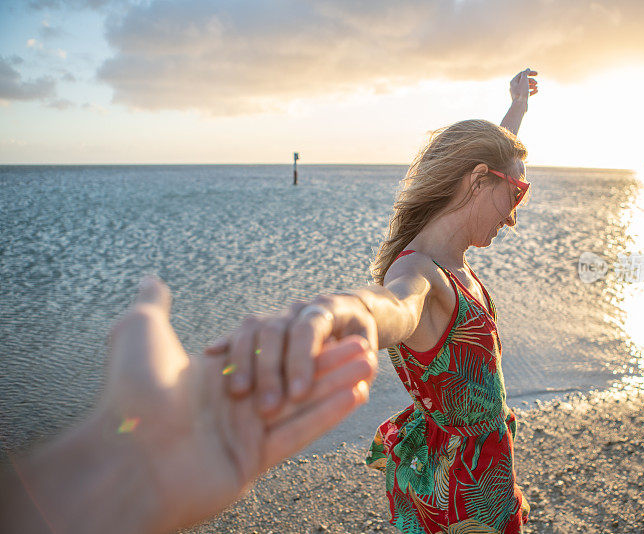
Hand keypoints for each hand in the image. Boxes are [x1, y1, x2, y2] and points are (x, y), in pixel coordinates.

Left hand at [102, 276, 375, 532]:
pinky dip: (327, 413)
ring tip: (369, 362)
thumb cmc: (131, 390)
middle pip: (291, 376)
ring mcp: (242, 434)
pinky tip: (355, 392)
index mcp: (210, 376)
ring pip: (301, 402)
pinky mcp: (253, 461)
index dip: (298, 342)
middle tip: (362, 345)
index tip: (325, 326)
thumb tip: (151, 278)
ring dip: (336, 381)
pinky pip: (297, 433)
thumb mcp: (139, 332)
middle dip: (328, 360)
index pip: (266, 352)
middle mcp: (230, 404)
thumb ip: (153, 304)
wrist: (127, 457)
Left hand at [510, 68, 537, 103]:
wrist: (520, 106)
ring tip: (537, 87)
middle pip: (524, 80)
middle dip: (531, 80)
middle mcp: (514, 87)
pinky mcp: (521, 98)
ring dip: (532, 85)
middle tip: (536, 82)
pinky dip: (532, 91)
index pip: (522, 74)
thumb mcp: (524, 80)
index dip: (530, 72)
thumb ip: (525, 73)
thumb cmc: (521, 93)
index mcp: (513, 81)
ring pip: (526, 86)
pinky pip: (526, 92)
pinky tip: (537, 91)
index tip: (537, 74)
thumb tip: (527, 69)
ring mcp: (517, 93)